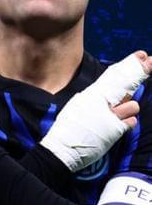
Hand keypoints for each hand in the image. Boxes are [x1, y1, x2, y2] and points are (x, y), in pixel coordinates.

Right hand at [40, 50, 150, 172]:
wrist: (61, 149)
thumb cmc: (68, 129)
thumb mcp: (78, 106)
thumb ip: (96, 98)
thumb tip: (114, 95)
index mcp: (92, 93)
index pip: (114, 74)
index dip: (130, 64)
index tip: (142, 55)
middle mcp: (101, 101)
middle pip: (128, 83)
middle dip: (141, 72)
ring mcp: (109, 114)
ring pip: (133, 106)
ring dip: (126, 112)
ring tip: (113, 119)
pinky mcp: (115, 129)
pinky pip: (131, 122)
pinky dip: (125, 125)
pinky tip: (112, 129)